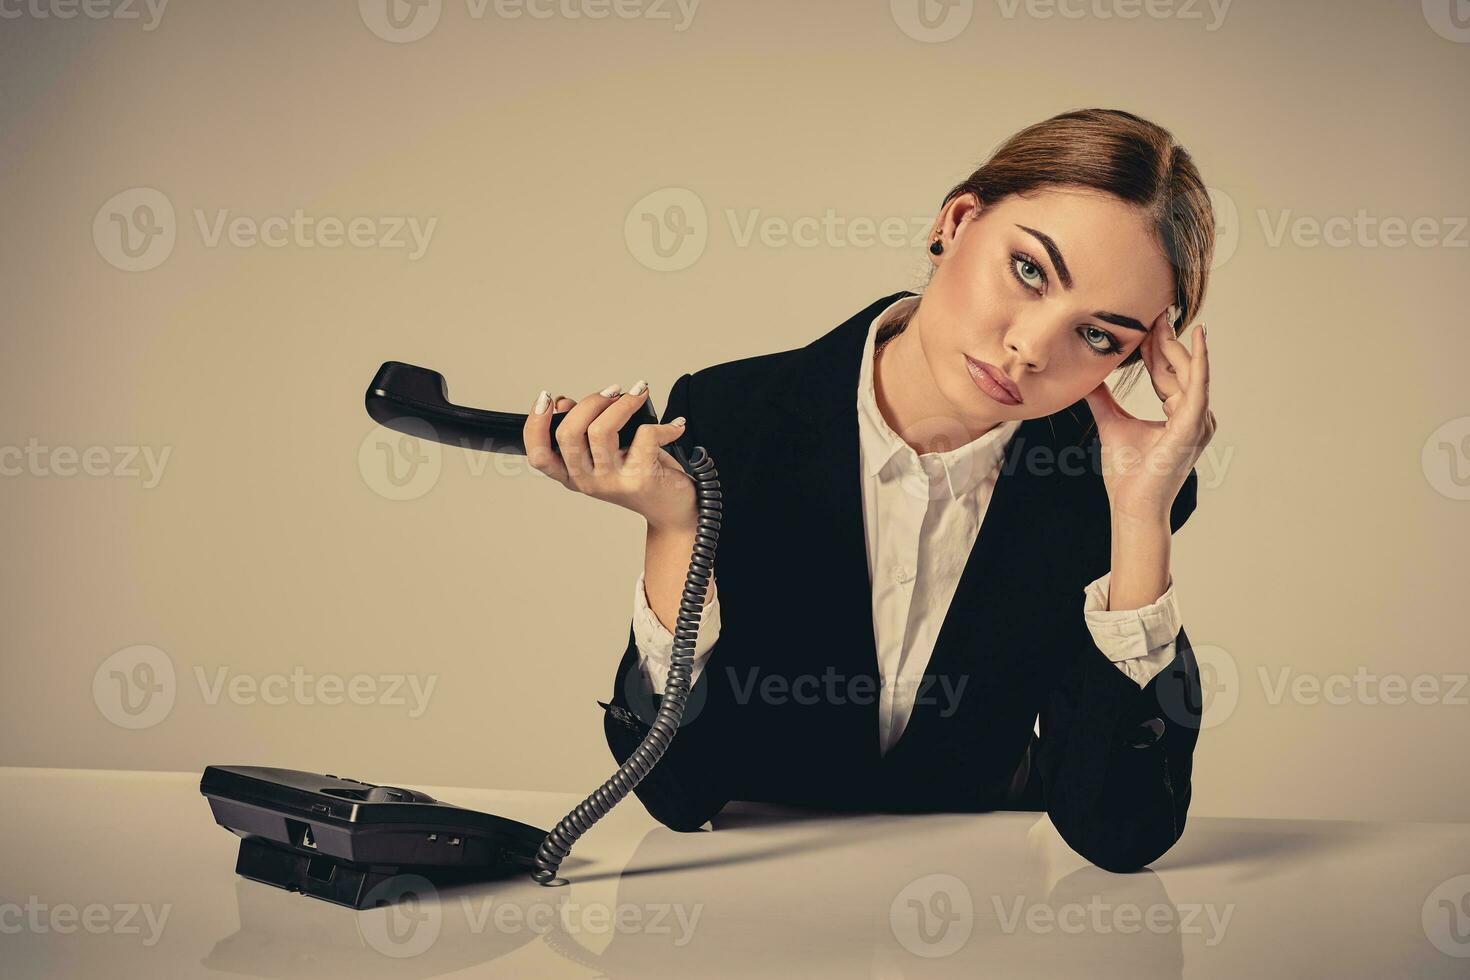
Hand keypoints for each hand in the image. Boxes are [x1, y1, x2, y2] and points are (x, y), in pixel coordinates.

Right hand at [522, 382, 697, 531]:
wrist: (674, 509)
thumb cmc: (640, 473)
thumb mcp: (608, 452)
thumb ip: (584, 428)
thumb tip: (563, 403)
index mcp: (572, 474)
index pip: (539, 455)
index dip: (534, 425)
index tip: (546, 398)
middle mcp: (587, 481)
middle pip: (568, 434)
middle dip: (590, 401)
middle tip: (613, 391)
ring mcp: (612, 483)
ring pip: (601, 430)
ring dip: (623, 403)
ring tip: (638, 394)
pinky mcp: (639, 479)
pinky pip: (645, 435)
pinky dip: (664, 425)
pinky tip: (675, 426)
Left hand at [1083, 308, 1215, 522]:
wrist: (1131, 505)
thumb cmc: (1127, 473)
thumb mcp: (1111, 423)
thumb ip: (1102, 399)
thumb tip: (1087, 379)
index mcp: (1178, 413)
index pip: (1166, 372)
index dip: (1155, 347)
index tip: (1145, 320)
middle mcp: (1194, 414)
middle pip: (1177, 367)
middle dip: (1165, 338)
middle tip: (1156, 307)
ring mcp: (1198, 420)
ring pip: (1186, 371)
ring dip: (1173, 344)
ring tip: (1162, 316)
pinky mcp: (1194, 425)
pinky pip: (1199, 385)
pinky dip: (1201, 360)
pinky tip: (1199, 337)